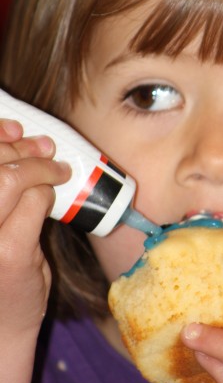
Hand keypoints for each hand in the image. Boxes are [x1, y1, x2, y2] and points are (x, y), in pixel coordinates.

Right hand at [0, 119, 70, 334]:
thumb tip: (17, 141)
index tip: (14, 128)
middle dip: (19, 146)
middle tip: (43, 146)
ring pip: (7, 178)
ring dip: (38, 165)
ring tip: (55, 167)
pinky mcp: (7, 254)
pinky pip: (33, 202)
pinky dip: (47, 190)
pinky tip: (55, 191)